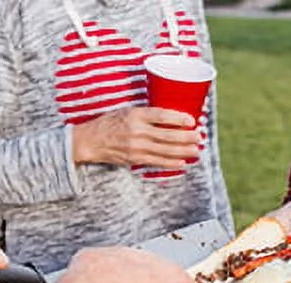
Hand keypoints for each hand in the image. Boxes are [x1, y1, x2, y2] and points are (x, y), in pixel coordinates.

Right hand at [72, 107, 200, 167]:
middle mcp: (137, 131)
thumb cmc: (109, 123)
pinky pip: (157, 162)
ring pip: (165, 150)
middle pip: (167, 135)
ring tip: (196, 151)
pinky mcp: (135, 159)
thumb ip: (145, 114)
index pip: (161, 115)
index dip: (178, 118)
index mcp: (135, 115)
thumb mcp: (126, 111)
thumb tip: (168, 116)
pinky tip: (182, 163)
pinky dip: (171, 163)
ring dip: (183, 151)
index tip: (192, 121)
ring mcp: (137, 147)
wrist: (91, 141)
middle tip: (199, 137)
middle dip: (186, 137)